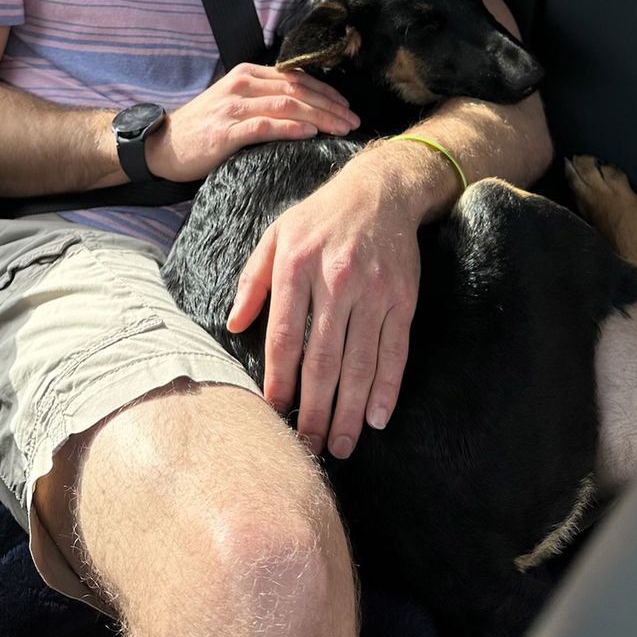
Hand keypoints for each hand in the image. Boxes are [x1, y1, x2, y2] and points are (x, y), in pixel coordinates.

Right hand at [145, 63, 359, 181]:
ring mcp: (233, 107)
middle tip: (354, 121)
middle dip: (330, 105)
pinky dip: (291, 128)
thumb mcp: (234, 102)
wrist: (162, 145)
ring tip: (342, 128)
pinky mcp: (225, 131)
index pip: (296, 78)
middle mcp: (243, 85)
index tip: (347, 106)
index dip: (326, 91)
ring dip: (320, 117)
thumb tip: (304, 106)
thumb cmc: (203, 127)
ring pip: (287, 105)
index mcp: (248, 74)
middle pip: (297, 90)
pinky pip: (265, 126)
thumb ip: (264, 98)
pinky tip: (310, 133)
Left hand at [226, 154, 419, 457]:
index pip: (285, 336)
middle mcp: (336, 280)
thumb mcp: (276, 235)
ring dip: (350, 410)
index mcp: (298, 266)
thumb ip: (252, 280)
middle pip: (323, 359)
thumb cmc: (320, 216)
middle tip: (310, 445)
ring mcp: (373, 291)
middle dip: (316, 409)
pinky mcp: (403, 298)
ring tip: (342, 445)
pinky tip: (378, 418)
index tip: (275, 412)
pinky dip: (387, 387)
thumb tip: (234, 325)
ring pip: (360, 362)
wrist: (380, 191)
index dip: (279, 380)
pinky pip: (395, 351)